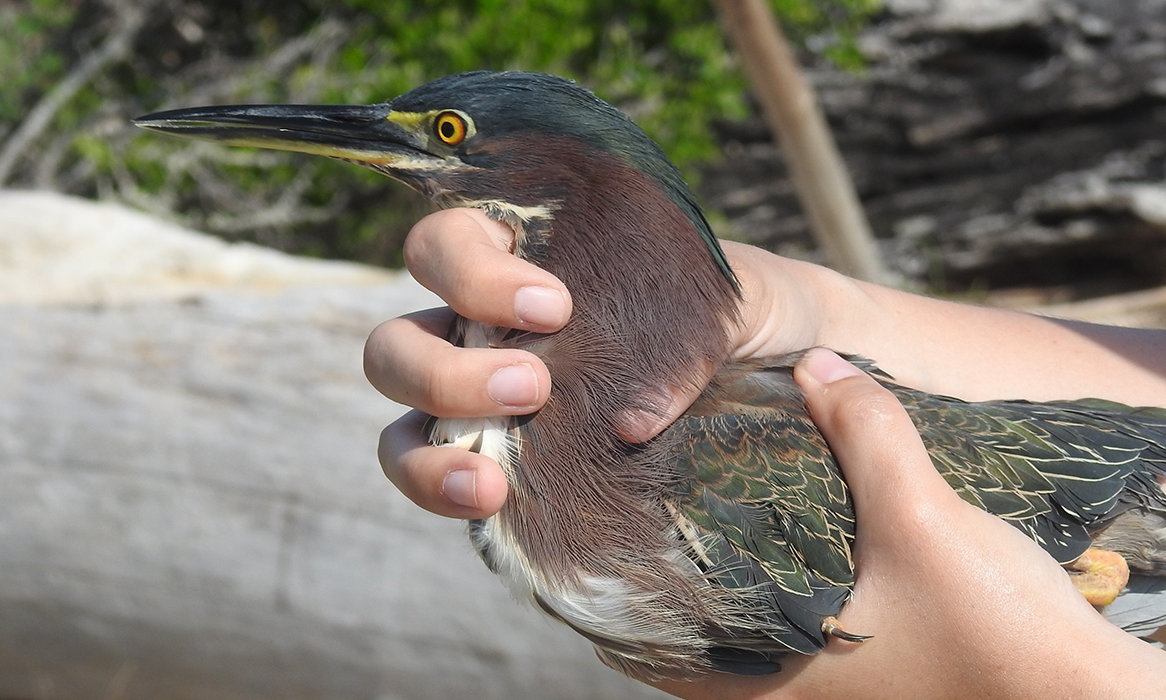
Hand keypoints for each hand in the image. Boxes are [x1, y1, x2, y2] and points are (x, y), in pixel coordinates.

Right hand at [367, 207, 849, 518]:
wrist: (767, 369)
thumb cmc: (726, 311)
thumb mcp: (723, 303)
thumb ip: (688, 335)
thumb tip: (633, 422)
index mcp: (521, 256)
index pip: (446, 241)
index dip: (474, 272)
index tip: (555, 306)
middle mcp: (480, 322)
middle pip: (398, 335)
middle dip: (446, 369)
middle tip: (533, 387)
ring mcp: (474, 391)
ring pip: (399, 412)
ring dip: (428, 444)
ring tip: (491, 479)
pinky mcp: (486, 452)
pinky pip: (428, 469)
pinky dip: (440, 487)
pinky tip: (491, 500)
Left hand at [649, 350, 1165, 699]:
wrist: (1096, 696)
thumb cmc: (1000, 629)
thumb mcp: (924, 518)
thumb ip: (867, 435)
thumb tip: (819, 364)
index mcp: (774, 686)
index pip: (648, 653)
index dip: (609, 601)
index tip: (587, 535)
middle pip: (693, 641)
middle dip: (667, 577)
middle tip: (639, 502)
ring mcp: (835, 696)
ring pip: (748, 638)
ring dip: (726, 584)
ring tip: (700, 508)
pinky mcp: (875, 679)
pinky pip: (798, 634)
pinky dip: (781, 591)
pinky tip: (789, 537)